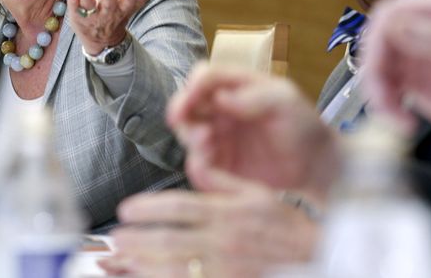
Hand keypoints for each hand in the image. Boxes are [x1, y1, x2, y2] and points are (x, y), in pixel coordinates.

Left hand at [66, 0, 170, 54]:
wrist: (101, 40)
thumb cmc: (120, 12)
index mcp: (123, 9)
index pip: (129, 4)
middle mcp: (108, 14)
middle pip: (109, 7)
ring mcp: (91, 17)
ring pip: (88, 8)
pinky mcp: (77, 17)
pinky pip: (74, 10)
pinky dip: (72, 4)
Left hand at [106, 171, 319, 277]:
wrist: (316, 257)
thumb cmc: (286, 227)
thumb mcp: (257, 194)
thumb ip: (222, 180)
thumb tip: (195, 164)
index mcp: (229, 213)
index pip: (181, 208)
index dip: (149, 208)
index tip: (126, 209)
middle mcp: (224, 242)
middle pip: (171, 241)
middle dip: (138, 240)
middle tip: (114, 237)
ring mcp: (225, 268)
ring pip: (175, 268)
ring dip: (142, 265)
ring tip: (119, 260)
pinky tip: (145, 277)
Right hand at [167, 64, 338, 198]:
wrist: (317, 166)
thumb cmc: (304, 126)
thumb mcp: (285, 101)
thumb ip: (254, 96)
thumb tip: (220, 97)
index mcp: (235, 86)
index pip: (203, 77)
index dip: (192, 87)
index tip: (189, 101)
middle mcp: (220, 109)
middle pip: (186, 105)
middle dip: (183, 114)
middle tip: (196, 128)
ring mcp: (218, 136)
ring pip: (187, 134)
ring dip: (190, 138)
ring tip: (206, 144)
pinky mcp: (220, 164)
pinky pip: (199, 164)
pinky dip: (199, 165)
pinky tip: (212, 167)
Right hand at [363, 0, 430, 139]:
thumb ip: (428, 37)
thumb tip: (390, 27)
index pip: (387, 16)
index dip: (375, 41)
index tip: (377, 68)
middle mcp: (415, 27)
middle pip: (373, 44)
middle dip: (375, 75)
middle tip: (384, 101)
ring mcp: (407, 52)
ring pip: (373, 68)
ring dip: (378, 94)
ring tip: (399, 118)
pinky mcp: (403, 76)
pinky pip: (379, 87)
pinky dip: (384, 105)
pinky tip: (402, 119)